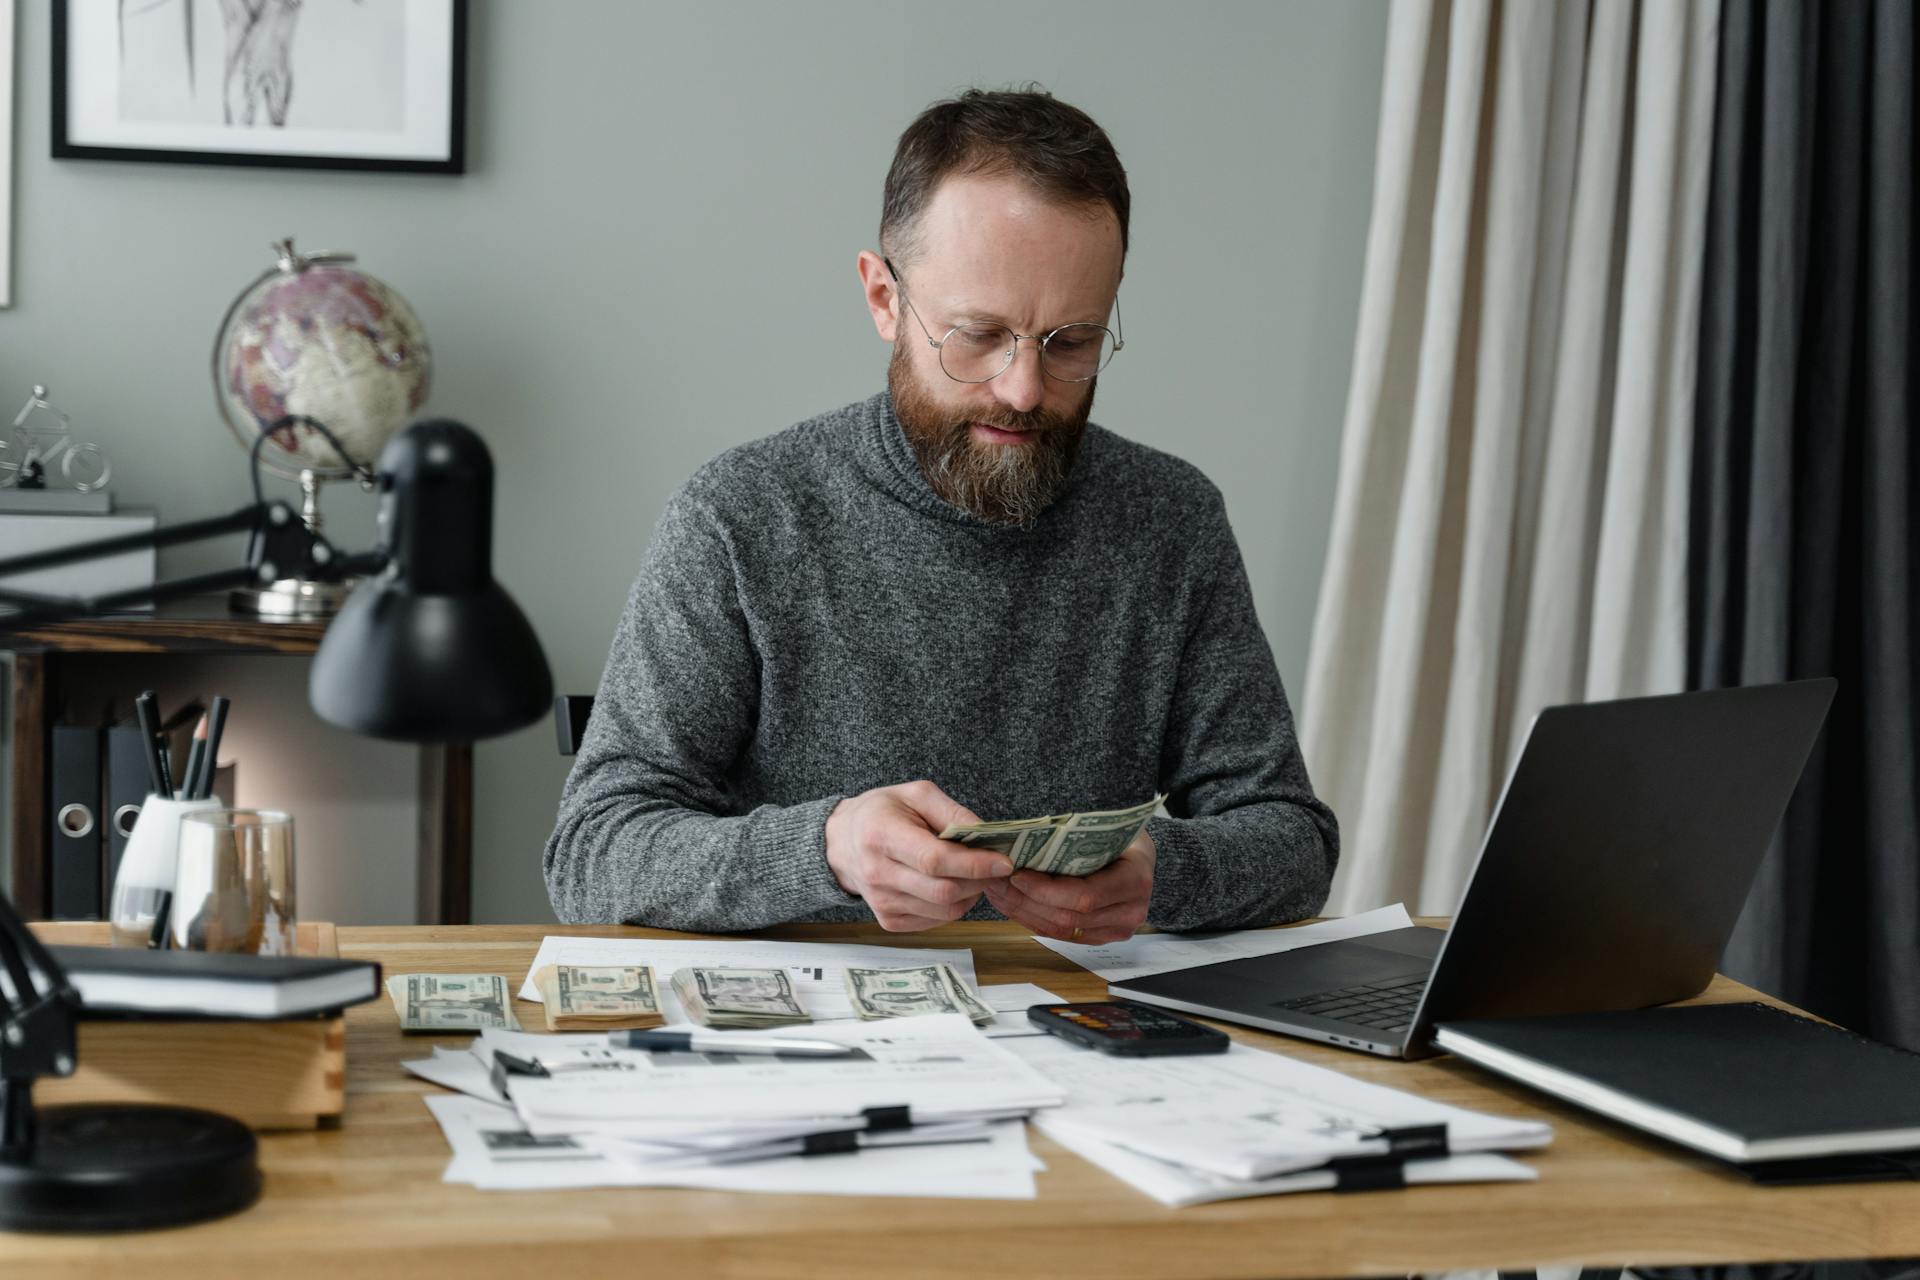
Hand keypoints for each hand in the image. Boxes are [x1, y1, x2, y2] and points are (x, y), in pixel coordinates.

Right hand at [825, 780, 1014, 931]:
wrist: (841, 842)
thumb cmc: (882, 813)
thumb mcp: (916, 794)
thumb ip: (953, 813)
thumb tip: (987, 836)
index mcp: (882, 835)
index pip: (935, 860)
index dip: (974, 864)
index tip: (1003, 861)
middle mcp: (878, 874)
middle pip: (944, 891)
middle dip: (979, 881)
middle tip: (995, 866)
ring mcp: (881, 902)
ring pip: (944, 911)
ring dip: (970, 894)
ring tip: (971, 873)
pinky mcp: (889, 920)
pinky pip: (936, 921)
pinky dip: (953, 905)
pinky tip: (950, 884)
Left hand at [983, 829, 1154, 944]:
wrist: (1139, 858)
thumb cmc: (1121, 838)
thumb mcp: (1107, 829)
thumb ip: (1075, 839)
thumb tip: (1028, 841)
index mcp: (1135, 880)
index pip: (1085, 896)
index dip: (1046, 890)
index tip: (1017, 875)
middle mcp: (1130, 911)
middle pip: (1069, 917)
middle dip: (1027, 901)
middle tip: (997, 882)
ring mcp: (1117, 929)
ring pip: (1061, 930)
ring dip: (1024, 912)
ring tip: (998, 891)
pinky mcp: (1101, 937)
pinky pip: (1061, 935)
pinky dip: (1033, 919)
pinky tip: (1012, 904)